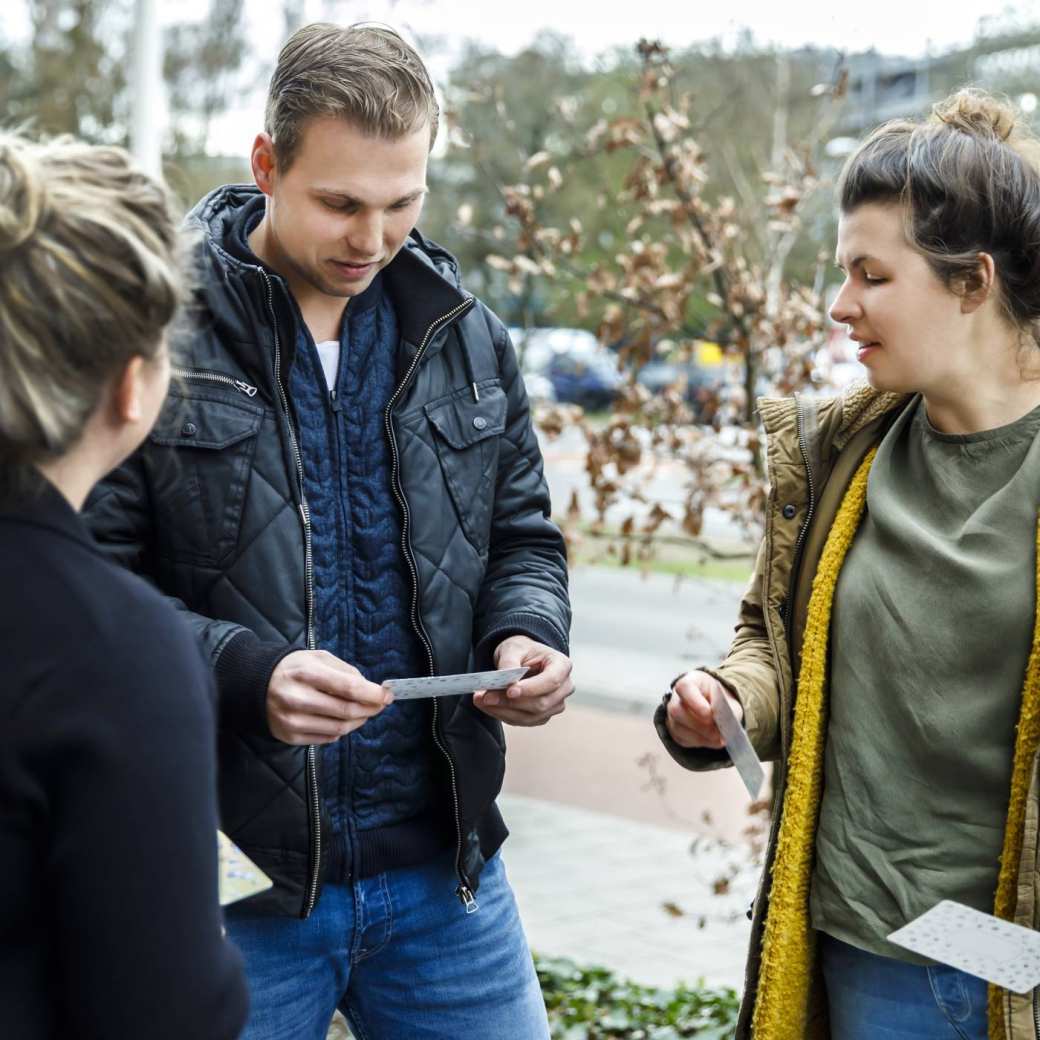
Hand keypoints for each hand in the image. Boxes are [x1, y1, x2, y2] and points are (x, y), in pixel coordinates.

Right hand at [266, 650, 390, 744]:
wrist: (254, 684)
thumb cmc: (294, 668)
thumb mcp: (318, 657)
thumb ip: (346, 671)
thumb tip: (371, 689)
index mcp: (306, 673)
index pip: (349, 688)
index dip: (373, 694)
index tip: (387, 695)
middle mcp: (297, 699)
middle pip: (347, 711)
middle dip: (370, 709)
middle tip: (380, 705)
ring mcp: (291, 721)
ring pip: (339, 729)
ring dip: (358, 721)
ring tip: (363, 712)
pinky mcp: (289, 736)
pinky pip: (326, 738)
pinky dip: (340, 730)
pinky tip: (341, 719)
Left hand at [472, 635, 573, 726]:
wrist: (522, 658)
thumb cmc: (521, 650)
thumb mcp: (513, 648)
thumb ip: (510, 663)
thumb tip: (505, 680)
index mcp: (562, 665)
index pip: (551, 681)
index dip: (532, 688)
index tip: (510, 691)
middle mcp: (564, 687)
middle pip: (541, 703)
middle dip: (511, 702)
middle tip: (485, 696)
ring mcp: (555, 704)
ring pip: (531, 716)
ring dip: (503, 711)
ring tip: (481, 700)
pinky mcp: (542, 716)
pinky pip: (523, 721)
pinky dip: (503, 715)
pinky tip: (488, 706)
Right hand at [665, 670, 743, 749]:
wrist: (718, 707)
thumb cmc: (722, 701)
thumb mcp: (730, 701)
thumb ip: (729, 711)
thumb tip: (723, 726)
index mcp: (691, 682)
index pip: (684, 687)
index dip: (694, 701)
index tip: (708, 713)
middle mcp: (677, 697)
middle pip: (676, 710)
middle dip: (698, 725)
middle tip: (718, 733)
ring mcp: (673, 715)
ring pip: (678, 727)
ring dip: (701, 736)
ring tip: (719, 739)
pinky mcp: (675, 731)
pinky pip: (683, 739)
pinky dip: (700, 742)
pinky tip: (712, 741)